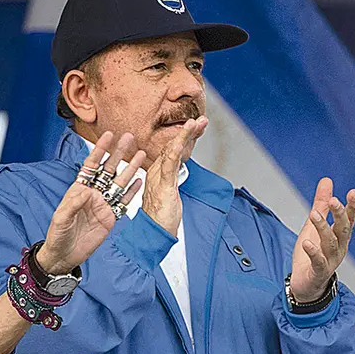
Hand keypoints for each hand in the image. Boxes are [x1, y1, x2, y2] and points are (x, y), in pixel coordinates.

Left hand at [37, 131, 145, 273]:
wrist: (65, 255)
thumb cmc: (58, 235)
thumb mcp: (61, 219)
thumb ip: (73, 204)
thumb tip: (87, 191)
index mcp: (79, 190)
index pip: (91, 166)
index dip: (99, 150)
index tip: (108, 136)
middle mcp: (93, 194)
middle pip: (108, 170)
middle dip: (118, 153)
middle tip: (129, 138)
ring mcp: (103, 205)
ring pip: (119, 183)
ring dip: (130, 169)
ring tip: (141, 155)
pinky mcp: (111, 217)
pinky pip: (123, 202)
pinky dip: (132, 192)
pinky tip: (140, 181)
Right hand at [141, 117, 207, 235]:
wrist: (153, 233)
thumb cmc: (161, 217)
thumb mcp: (171, 194)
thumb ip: (173, 179)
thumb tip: (179, 170)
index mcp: (158, 173)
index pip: (172, 149)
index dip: (185, 137)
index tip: (197, 127)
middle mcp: (156, 172)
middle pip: (172, 146)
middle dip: (188, 132)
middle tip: (201, 120)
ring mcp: (159, 178)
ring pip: (171, 151)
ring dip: (184, 136)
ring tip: (196, 123)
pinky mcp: (163, 186)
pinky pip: (169, 165)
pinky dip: (176, 150)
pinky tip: (182, 141)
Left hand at [290, 177, 354, 301]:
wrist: (306, 284)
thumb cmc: (311, 253)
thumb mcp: (314, 226)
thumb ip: (321, 204)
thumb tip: (327, 180)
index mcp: (339, 236)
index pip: (349, 219)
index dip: (352, 207)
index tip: (353, 192)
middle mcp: (339, 248)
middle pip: (343, 229)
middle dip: (340, 214)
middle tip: (334, 200)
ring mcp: (330, 261)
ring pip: (330, 243)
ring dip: (323, 228)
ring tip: (313, 213)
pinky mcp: (318, 272)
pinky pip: (318, 262)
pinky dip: (313, 252)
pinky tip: (306, 243)